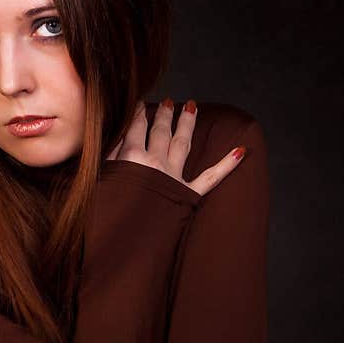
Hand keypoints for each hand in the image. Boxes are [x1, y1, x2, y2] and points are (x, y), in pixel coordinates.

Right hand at [106, 99, 244, 196]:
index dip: (139, 113)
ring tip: (192, 108)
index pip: (136, 127)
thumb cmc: (109, 209)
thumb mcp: (102, 177)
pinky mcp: (188, 194)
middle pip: (161, 131)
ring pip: (183, 143)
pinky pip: (211, 178)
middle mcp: (155, 162)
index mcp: (132, 156)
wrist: (124, 241)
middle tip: (169, 101)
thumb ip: (111, 154)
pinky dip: (227, 164)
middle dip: (165, 114)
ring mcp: (174, 177)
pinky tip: (240, 151)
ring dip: (187, 123)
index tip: (141, 104)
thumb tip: (121, 135)